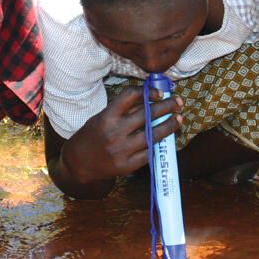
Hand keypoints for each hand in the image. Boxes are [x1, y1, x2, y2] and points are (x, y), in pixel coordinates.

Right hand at [61, 86, 182, 184]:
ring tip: (178, 119)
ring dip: (169, 125)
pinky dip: (157, 144)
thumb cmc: (93, 135)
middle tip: (178, 102)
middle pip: (147, 114)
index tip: (160, 93)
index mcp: (106, 117)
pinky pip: (148, 152)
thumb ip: (125, 110)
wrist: (79, 163)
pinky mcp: (126, 166)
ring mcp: (121, 151)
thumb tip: (151, 98)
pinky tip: (164, 138)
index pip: (130, 96)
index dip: (148, 92)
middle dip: (167, 106)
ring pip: (153, 135)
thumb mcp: (103, 118)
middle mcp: (114, 133)